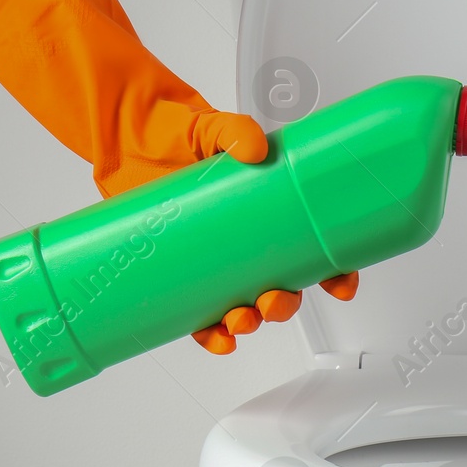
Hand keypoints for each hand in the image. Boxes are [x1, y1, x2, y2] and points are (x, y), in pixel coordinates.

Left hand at [0, 0, 356, 354]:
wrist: (125, 135)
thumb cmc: (177, 130)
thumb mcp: (212, 126)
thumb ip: (235, 131)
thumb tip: (255, 147)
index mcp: (269, 211)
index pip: (313, 248)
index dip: (334, 273)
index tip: (340, 284)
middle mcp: (246, 241)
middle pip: (281, 287)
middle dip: (283, 305)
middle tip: (274, 300)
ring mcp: (214, 260)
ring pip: (245, 307)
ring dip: (251, 323)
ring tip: (241, 320)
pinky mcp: (180, 271)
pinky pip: (201, 316)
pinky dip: (212, 335)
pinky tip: (218, 340)